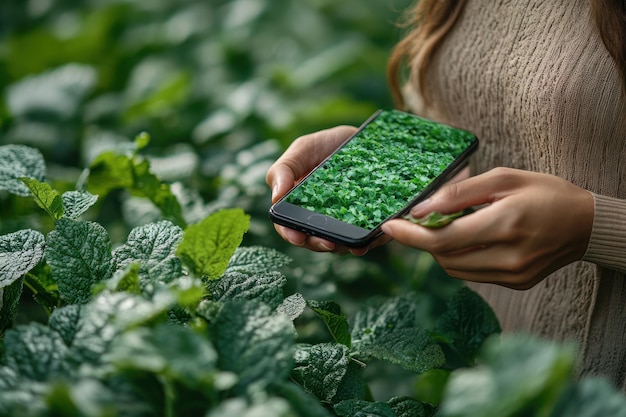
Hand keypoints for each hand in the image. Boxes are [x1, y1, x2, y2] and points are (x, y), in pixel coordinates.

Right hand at [266, 125, 389, 254]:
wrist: (366, 139)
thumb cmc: (327, 145)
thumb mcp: (302, 149)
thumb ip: (284, 170)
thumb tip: (274, 198)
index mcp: (298, 206)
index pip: (290, 227)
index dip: (291, 234)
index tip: (297, 236)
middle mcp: (321, 219)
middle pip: (316, 241)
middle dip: (321, 244)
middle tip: (329, 243)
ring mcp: (345, 222)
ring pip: (342, 243)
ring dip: (346, 246)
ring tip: (355, 244)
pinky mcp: (369, 222)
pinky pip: (370, 236)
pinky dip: (373, 239)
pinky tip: (375, 235)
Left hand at [381, 167, 593, 288]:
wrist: (586, 223)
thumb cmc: (544, 193)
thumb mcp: (503, 179)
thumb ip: (459, 194)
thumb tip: (420, 209)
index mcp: (505, 224)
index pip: (442, 240)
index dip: (409, 235)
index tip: (388, 226)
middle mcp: (508, 257)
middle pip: (444, 257)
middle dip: (423, 240)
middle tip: (419, 220)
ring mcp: (513, 275)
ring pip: (454, 269)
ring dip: (440, 250)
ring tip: (449, 226)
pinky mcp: (515, 284)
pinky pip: (472, 274)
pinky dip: (460, 257)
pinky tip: (469, 239)